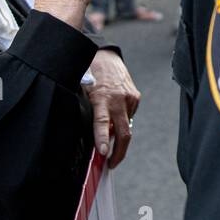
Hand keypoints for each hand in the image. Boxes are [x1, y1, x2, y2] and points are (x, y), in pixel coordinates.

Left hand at [84, 49, 140, 165]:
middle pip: (124, 134)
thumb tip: (90, 136)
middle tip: (111, 164)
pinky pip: (129, 116)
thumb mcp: (83, 92)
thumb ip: (89, 112)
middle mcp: (118, 99)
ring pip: (126, 126)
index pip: (102, 123)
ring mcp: (130, 98)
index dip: (103, 139)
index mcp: (101, 98)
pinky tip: (114, 111)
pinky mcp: (136, 97)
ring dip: (118, 133)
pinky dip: (121, 119)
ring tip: (108, 131)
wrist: (106, 55)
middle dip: (118, 153)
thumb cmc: (90, 74)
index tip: (103, 153)